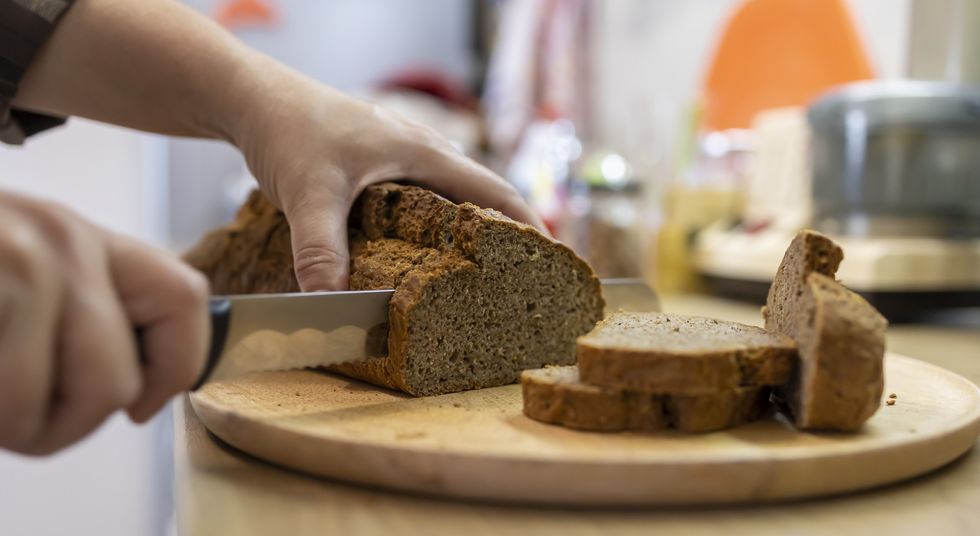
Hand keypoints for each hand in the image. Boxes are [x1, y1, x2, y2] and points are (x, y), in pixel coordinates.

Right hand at [0, 192, 208, 454]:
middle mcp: (63, 240)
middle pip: (120, 379)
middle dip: (69, 424)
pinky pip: (13, 405)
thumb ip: (82, 310)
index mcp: (82, 237)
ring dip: (22, 426)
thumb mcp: (17, 271)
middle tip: (22, 419)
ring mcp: (23, 262)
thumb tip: (140, 387)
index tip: (142, 407)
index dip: (178, 367)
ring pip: (69, 401)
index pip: (185, 298)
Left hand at [229, 60, 545, 290]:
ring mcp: (402, 156)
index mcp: (424, 152)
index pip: (494, 191)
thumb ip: (322, 249)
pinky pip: (425, 198)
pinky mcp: (380, 164)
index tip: (551, 261)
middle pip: (482, 195)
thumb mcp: (308, 193)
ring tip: (483, 273)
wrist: (253, 99)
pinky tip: (426, 252)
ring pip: (453, 196)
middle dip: (507, 233)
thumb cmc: (289, 129)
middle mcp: (422, 152)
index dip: (526, 226)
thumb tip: (333, 305)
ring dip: (472, 229)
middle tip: (522, 278)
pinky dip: (437, 225)